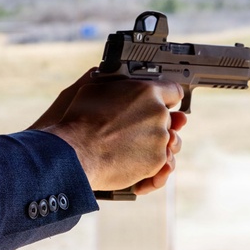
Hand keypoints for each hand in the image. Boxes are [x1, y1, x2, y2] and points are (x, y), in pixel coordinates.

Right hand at [34, 71, 186, 193]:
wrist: (76, 152)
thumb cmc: (80, 120)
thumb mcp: (94, 89)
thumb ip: (116, 87)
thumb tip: (117, 86)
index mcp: (146, 92)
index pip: (172, 91)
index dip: (165, 97)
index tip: (161, 102)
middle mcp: (158, 113)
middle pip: (167, 118)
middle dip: (153, 122)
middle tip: (133, 128)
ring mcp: (160, 139)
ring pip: (165, 141)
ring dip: (152, 143)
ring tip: (130, 147)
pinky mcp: (156, 162)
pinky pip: (160, 162)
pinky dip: (148, 162)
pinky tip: (131, 161)